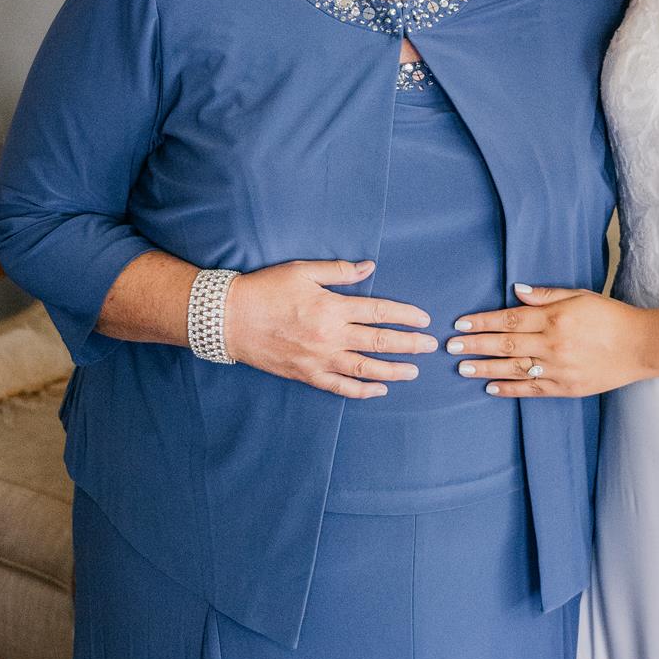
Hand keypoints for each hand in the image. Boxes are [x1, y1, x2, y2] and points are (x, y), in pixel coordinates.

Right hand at [223, 258, 436, 398]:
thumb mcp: (303, 271)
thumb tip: (370, 267)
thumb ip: (339, 271)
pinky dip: (362, 390)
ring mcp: (319, 359)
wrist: (228, 319)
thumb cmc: (265, 290)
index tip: (424, 320)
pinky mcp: (306, 375)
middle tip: (430, 347)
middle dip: (409, 345)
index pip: (379, 312)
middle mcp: (330, 336)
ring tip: (414, 372)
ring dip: (393, 371)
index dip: (405, 316)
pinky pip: (340, 387)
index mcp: (332, 307)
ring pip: (365, 368)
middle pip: (379, 342)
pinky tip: (379, 390)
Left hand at [446, 284, 655, 398]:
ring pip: (513, 369)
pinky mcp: (566, 388)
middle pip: (505, 344)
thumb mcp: (580, 295)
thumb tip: (515, 291)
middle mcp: (553, 343)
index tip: (461, 325)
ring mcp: (558, 368)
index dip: (483, 322)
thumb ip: (546, 295)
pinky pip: (531, 389)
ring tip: (463, 367)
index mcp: (555, 318)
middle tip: (450, 347)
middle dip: (475, 345)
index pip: (509, 319)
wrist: (640, 346)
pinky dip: (509, 389)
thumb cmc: (611, 316)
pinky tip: (490, 387)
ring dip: (485, 368)